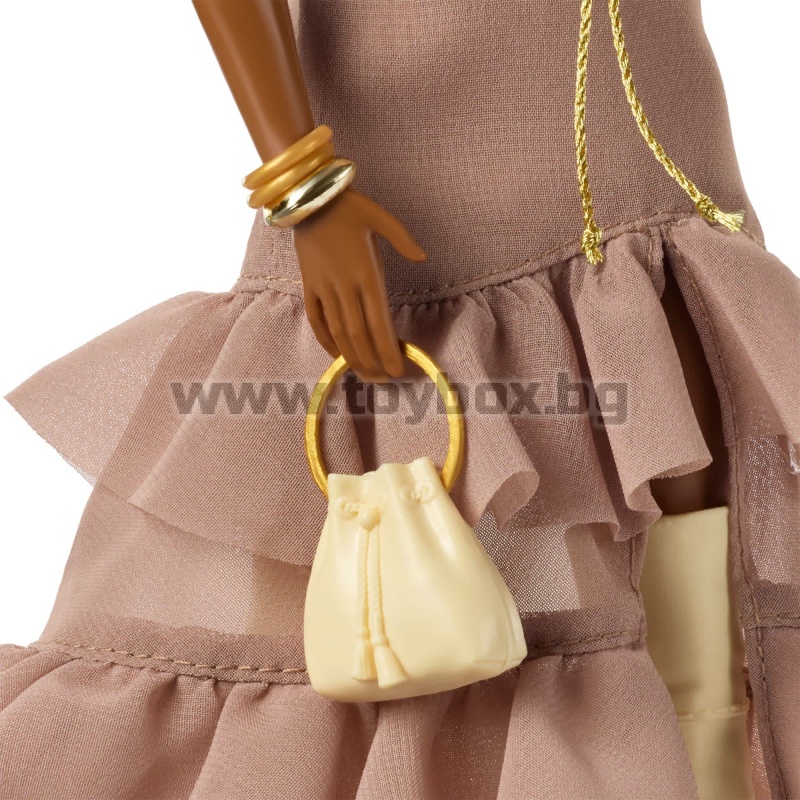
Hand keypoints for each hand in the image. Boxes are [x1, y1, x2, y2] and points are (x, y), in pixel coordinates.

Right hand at [292, 188, 426, 382]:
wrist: (307, 196)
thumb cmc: (348, 206)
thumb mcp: (381, 217)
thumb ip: (403, 239)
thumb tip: (423, 258)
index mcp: (365, 273)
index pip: (378, 323)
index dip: (387, 350)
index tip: (398, 370)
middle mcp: (344, 286)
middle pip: (358, 335)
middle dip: (372, 361)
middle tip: (384, 380)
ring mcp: (323, 288)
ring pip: (338, 332)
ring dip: (351, 356)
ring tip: (365, 374)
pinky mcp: (308, 285)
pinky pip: (316, 319)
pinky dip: (325, 339)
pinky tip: (337, 354)